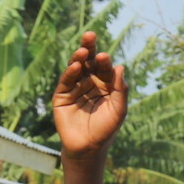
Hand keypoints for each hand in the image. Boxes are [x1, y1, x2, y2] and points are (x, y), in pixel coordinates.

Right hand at [53, 31, 127, 156]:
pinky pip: (66, 81)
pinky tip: (75, 66)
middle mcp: (90, 83)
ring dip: (79, 57)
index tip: (105, 57)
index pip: (105, 68)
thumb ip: (120, 89)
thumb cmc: (106, 130)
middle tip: (90, 35)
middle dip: (89, 48)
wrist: (88, 149)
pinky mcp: (62, 95)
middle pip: (89, 62)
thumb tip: (121, 66)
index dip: (104, 61)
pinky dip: (70, 72)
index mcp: (105, 85)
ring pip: (76, 68)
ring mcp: (75, 88)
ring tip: (83, 51)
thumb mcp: (118, 110)